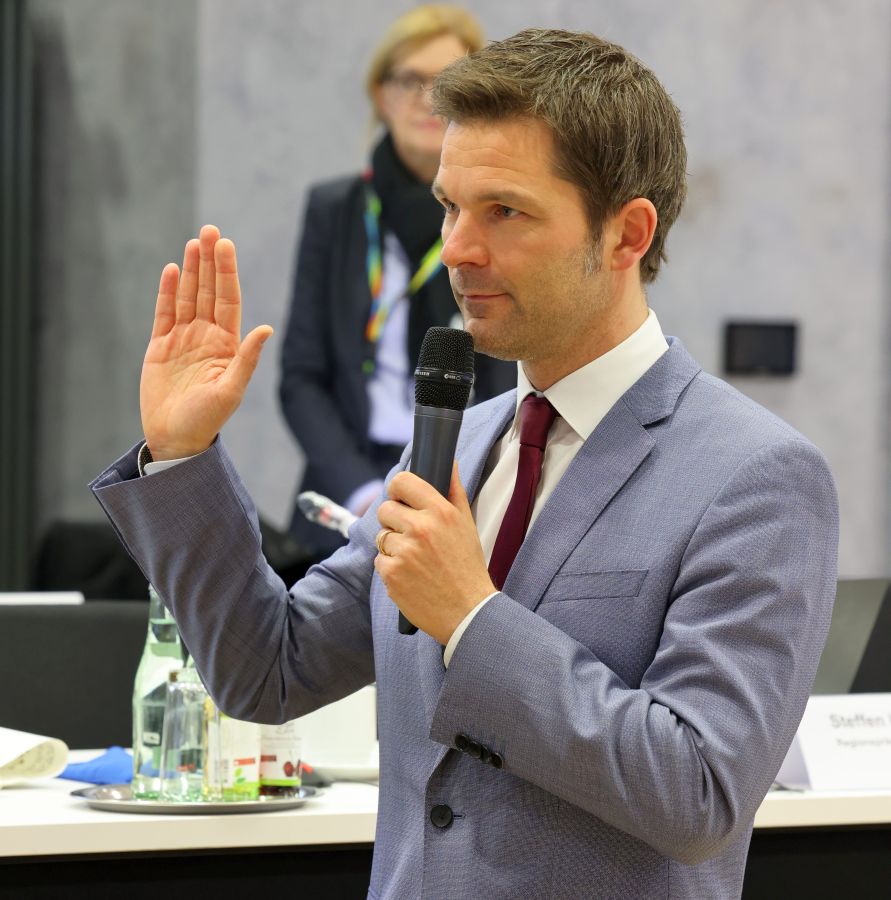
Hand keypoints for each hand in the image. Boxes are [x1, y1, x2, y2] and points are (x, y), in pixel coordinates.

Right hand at [140, 225, 272, 459]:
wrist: (176, 438)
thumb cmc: (207, 419)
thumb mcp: (231, 390)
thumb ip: (247, 358)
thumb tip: (267, 328)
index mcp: (226, 344)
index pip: (228, 300)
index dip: (226, 272)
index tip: (225, 245)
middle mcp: (206, 336)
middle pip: (208, 291)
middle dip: (209, 261)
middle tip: (211, 230)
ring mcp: (182, 340)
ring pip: (187, 297)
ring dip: (189, 270)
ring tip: (194, 242)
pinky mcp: (160, 347)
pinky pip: (163, 313)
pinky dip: (166, 292)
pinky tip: (170, 270)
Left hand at [375, 465, 495, 644]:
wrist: (467, 611)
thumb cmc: (467, 566)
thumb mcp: (467, 524)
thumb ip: (454, 490)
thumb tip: (450, 463)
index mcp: (441, 512)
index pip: (402, 482)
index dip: (397, 490)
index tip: (400, 499)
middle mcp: (421, 528)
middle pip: (385, 509)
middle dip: (394, 521)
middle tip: (411, 536)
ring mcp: (404, 551)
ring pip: (381, 536)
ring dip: (393, 546)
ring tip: (416, 560)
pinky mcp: (391, 573)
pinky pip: (380, 560)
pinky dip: (391, 567)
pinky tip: (411, 575)